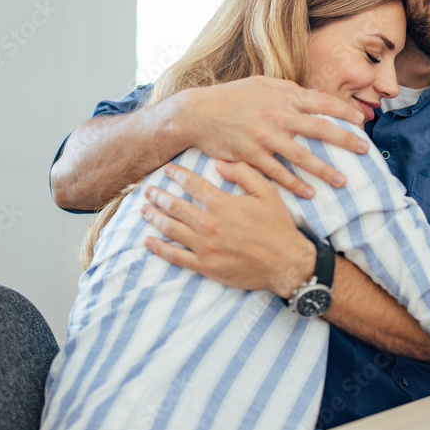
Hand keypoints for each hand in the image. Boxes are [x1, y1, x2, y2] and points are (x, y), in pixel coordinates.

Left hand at [141, 160, 315, 298]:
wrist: (286, 263)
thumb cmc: (278, 227)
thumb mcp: (267, 192)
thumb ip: (243, 174)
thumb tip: (220, 163)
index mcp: (221, 203)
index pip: (192, 184)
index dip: (177, 175)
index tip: (168, 170)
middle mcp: (208, 223)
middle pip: (175, 206)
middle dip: (159, 196)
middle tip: (148, 190)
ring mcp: (204, 246)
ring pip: (171, 228)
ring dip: (154, 217)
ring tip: (144, 210)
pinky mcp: (205, 266)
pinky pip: (176, 256)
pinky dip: (159, 248)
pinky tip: (149, 241)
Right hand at [176, 76, 368, 198]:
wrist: (197, 113)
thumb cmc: (231, 97)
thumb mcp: (261, 84)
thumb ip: (287, 90)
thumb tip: (311, 96)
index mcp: (282, 96)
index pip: (321, 102)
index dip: (343, 111)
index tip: (360, 121)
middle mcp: (277, 115)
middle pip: (319, 128)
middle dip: (345, 140)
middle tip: (364, 150)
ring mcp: (264, 137)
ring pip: (301, 156)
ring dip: (324, 169)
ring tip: (342, 181)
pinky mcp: (251, 155)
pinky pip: (278, 173)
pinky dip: (295, 184)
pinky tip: (310, 192)